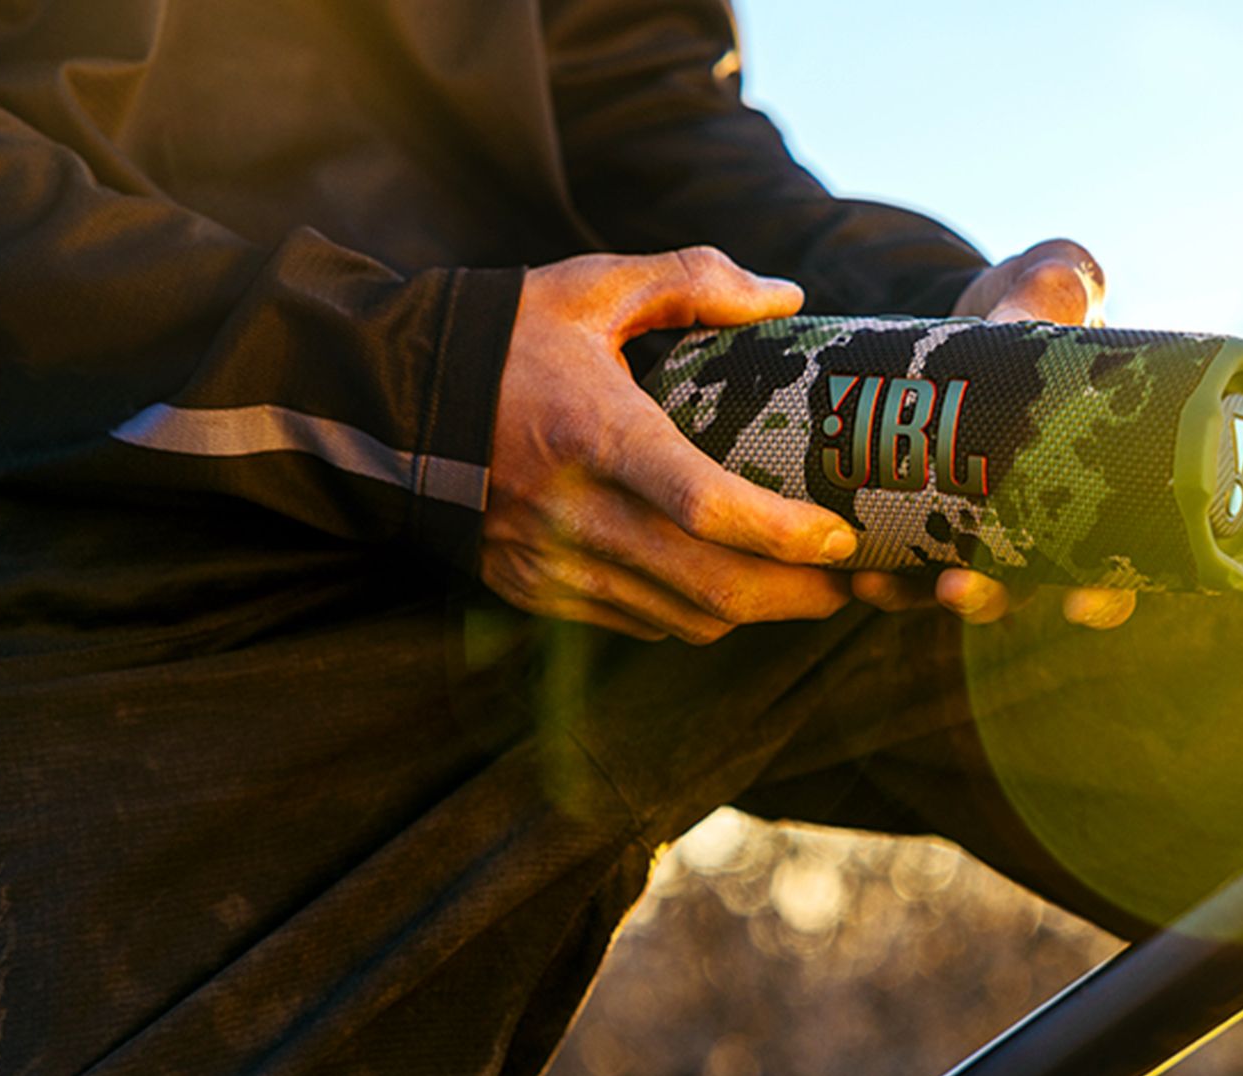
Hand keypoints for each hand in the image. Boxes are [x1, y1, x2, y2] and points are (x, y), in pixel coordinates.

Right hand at [481, 247, 856, 642]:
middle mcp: (576, 514)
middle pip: (709, 586)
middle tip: (854, 580)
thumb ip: (692, 282)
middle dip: (796, 595)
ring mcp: (554, 564)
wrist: (388, 405)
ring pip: (682, 619)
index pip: (703, 505)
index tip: (841, 535)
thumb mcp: (592, 288)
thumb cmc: (504, 338)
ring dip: (755, 613)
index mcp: (595, 434)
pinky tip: (729, 588)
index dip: (782, 533)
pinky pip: (640, 626)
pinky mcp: (538, 592)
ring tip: (810, 588)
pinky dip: (696, 616)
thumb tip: (786, 299)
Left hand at [849, 238, 1138, 630]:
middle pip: (1025, 586)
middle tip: (957, 588)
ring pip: (957, 582)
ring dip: (917, 593)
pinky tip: (850, 565)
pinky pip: (903, 556)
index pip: (1114, 561)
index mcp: (1095, 479)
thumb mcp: (1053, 285)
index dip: (1105, 596)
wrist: (973, 307)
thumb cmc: (1039, 301)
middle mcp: (1040, 517)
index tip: (1081, 605)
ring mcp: (979, 522)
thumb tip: (1021, 316)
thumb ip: (1053, 293)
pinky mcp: (923, 511)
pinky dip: (879, 566)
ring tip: (877, 583)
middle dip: (991, 597)